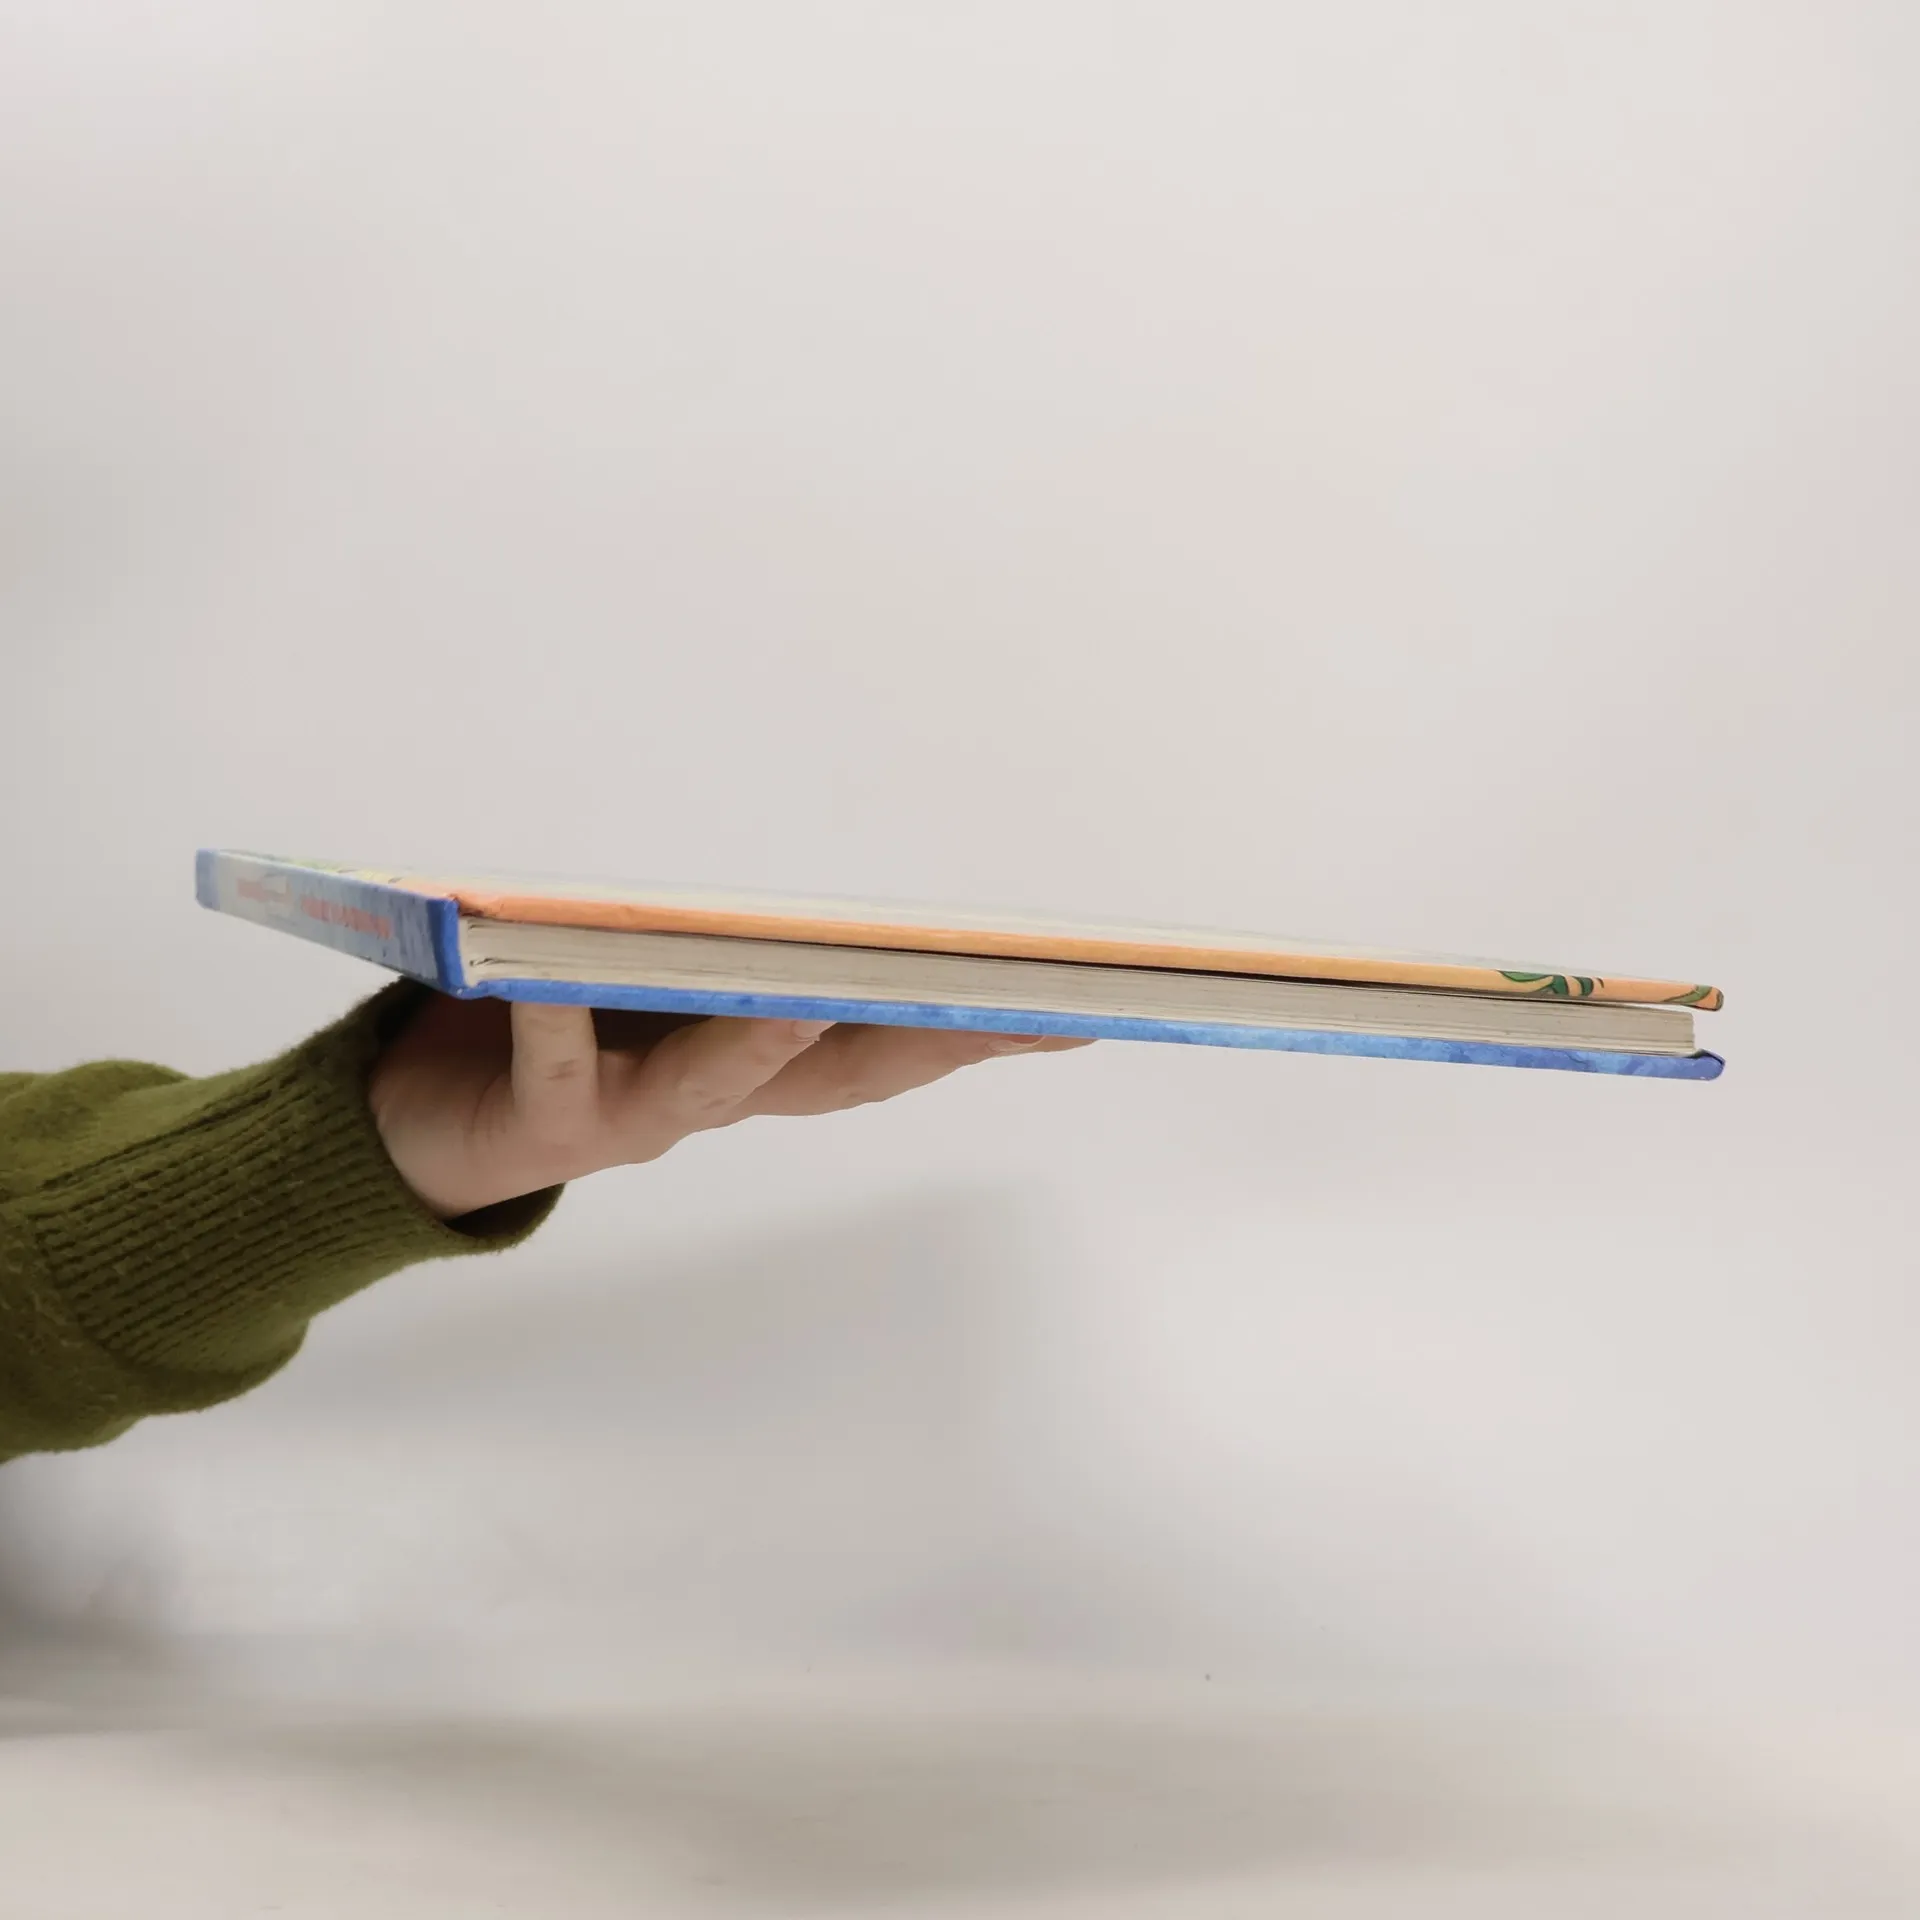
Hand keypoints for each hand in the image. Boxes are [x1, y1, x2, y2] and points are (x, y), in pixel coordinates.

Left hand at [368, 996, 1089, 1220]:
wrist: (426, 1130)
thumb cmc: (555, 1033)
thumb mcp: (658, 979)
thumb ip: (733, 939)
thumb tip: (812, 860)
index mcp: (759, 1058)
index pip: (895, 1042)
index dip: (986, 1025)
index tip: (1078, 997)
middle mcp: (716, 1094)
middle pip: (843, 1072)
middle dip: (928, 1035)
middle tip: (1007, 996)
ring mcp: (633, 1115)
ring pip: (716, 1082)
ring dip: (765, 1040)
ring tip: (807, 992)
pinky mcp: (543, 1119)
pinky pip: (553, 1065)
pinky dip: (558, 1016)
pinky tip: (556, 970)